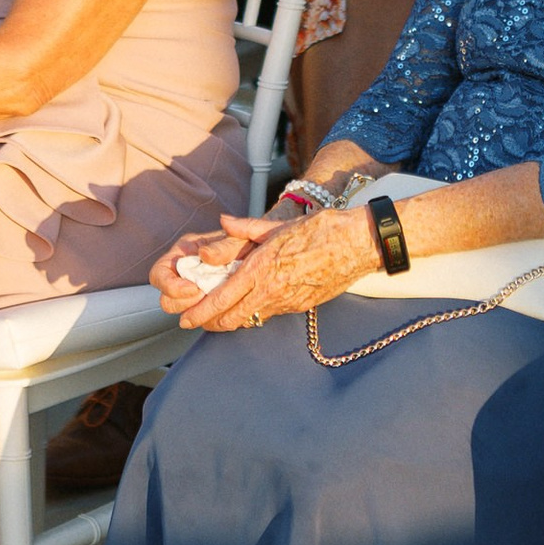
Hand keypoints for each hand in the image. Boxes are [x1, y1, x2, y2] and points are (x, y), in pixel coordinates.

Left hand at [165, 205, 375, 332]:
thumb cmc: (321, 230)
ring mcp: (288, 302)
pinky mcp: (302, 306)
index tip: (185, 319)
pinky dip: (255, 313)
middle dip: (210, 323)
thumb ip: (245, 227)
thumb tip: (223, 221)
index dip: (200, 312)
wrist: (358, 244)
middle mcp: (272, 290)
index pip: (222, 299)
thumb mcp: (278, 225)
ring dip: (232, 320)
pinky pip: (271, 314)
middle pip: (232, 318)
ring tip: (218, 315)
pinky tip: (250, 307)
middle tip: (195, 322)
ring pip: (251, 319)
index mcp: (261, 269)